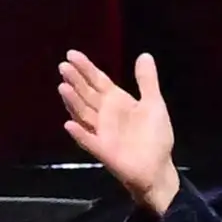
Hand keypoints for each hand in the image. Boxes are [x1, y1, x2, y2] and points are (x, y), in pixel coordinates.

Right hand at [57, 49, 178, 213]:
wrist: (158, 168)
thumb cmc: (155, 136)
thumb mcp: (154, 104)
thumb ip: (147, 81)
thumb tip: (144, 55)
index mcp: (116, 101)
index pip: (97, 80)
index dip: (85, 68)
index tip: (71, 54)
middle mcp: (104, 114)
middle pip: (86, 94)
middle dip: (75, 81)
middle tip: (63, 66)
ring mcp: (101, 132)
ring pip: (83, 114)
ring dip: (73, 102)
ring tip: (63, 87)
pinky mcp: (103, 150)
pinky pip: (89, 141)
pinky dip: (79, 133)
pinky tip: (69, 124)